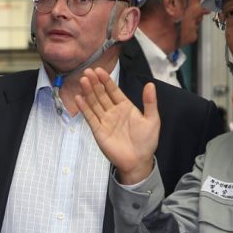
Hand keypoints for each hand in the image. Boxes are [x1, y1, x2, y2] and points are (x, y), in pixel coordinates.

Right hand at [74, 68, 159, 184]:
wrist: (138, 161)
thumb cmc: (146, 141)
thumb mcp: (152, 120)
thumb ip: (150, 102)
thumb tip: (150, 84)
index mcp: (125, 107)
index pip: (113, 90)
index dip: (106, 81)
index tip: (99, 70)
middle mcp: (113, 111)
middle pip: (101, 94)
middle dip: (95, 83)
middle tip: (88, 71)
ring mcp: (104, 121)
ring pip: (94, 103)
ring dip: (88, 92)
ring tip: (83, 81)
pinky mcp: (98, 131)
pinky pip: (90, 117)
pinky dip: (84, 108)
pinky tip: (79, 98)